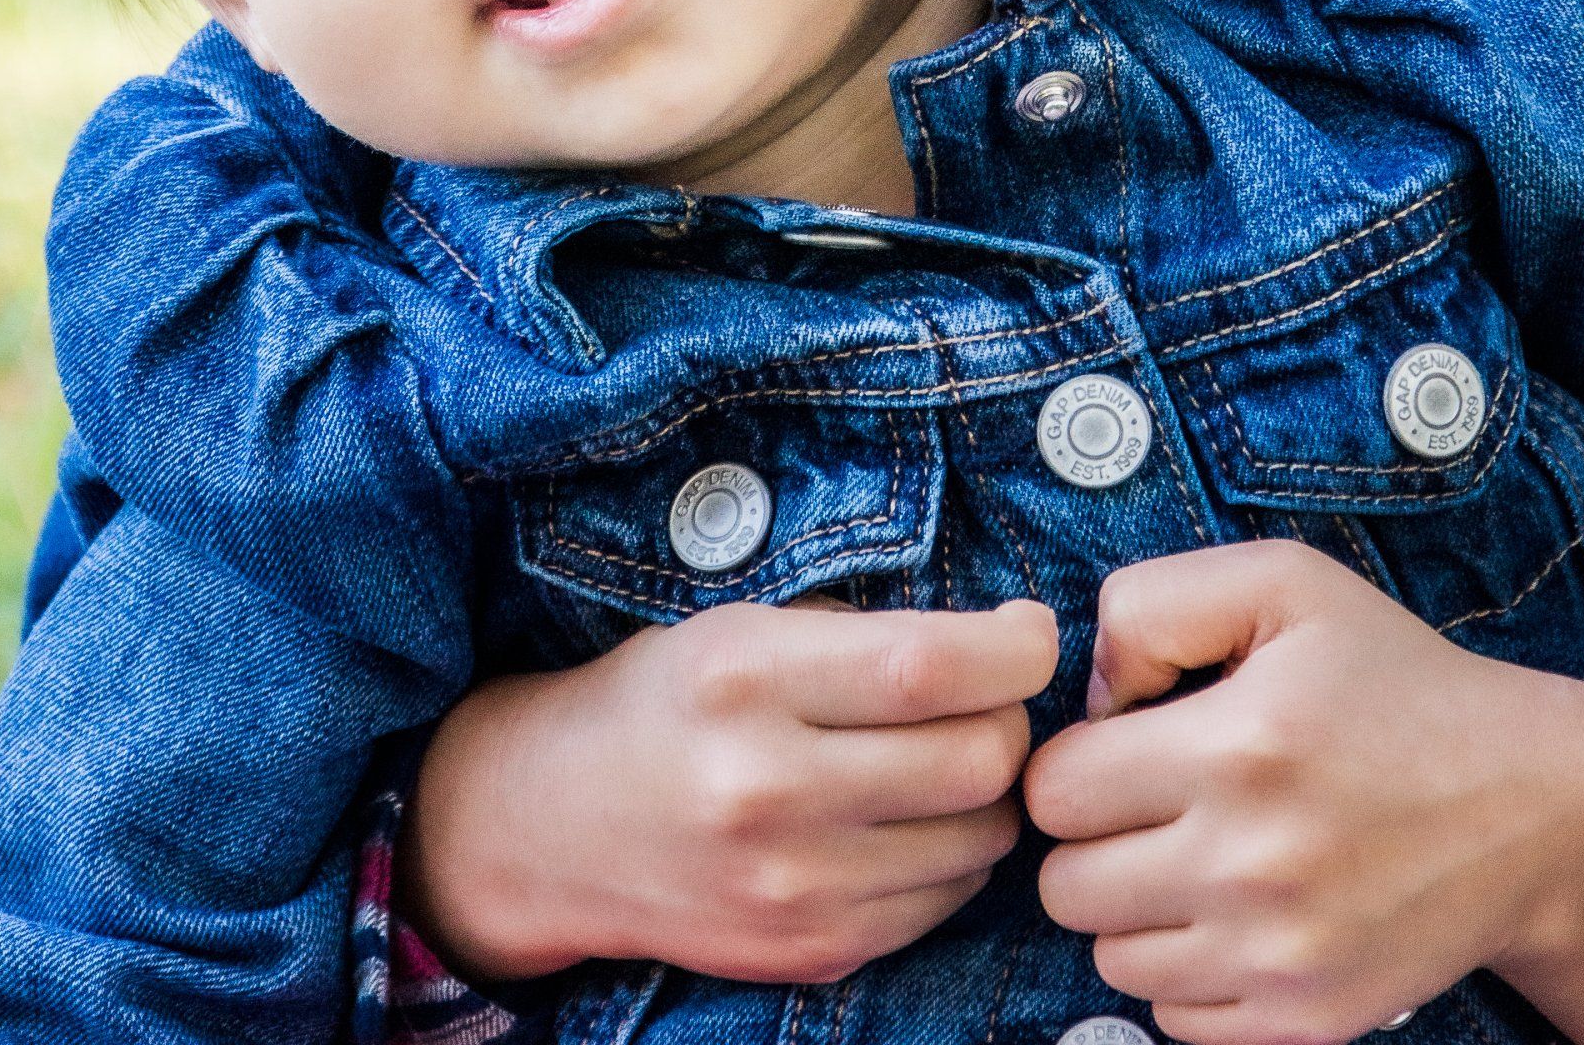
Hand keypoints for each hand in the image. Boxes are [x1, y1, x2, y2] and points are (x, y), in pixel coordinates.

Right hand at [405, 595, 1057, 984]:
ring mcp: (789, 889)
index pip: (931, 667)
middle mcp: (766, 790)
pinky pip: (941, 903)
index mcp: (746, 681)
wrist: (554, 828)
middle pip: (976, 760)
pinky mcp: (808, 953)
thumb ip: (864, 638)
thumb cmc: (665, 702)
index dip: (1014, 647)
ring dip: (991, 793)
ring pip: (978, 840)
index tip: (1030, 631)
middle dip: (1011, 720)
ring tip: (948, 757)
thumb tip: (1008, 641)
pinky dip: (952, 854)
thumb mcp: (740, 630)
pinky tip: (910, 819)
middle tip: (991, 697)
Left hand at [1022, 540, 1583, 1044]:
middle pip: (1065, 885)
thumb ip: (1152, 605)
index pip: (1055, 790)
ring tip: (1198, 852)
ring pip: (1109, 956)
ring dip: (1133, 906)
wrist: (1532, 807)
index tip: (1131, 743)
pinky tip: (1232, 911)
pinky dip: (1184, 968)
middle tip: (1156, 801)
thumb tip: (1089, 700)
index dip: (1079, 757)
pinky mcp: (1306, 1019)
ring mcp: (1279, 956)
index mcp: (1237, 747)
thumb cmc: (1395, 680)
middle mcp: (1252, 865)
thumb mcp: (1283, 584)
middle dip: (1094, 837)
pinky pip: (1170, 1016)